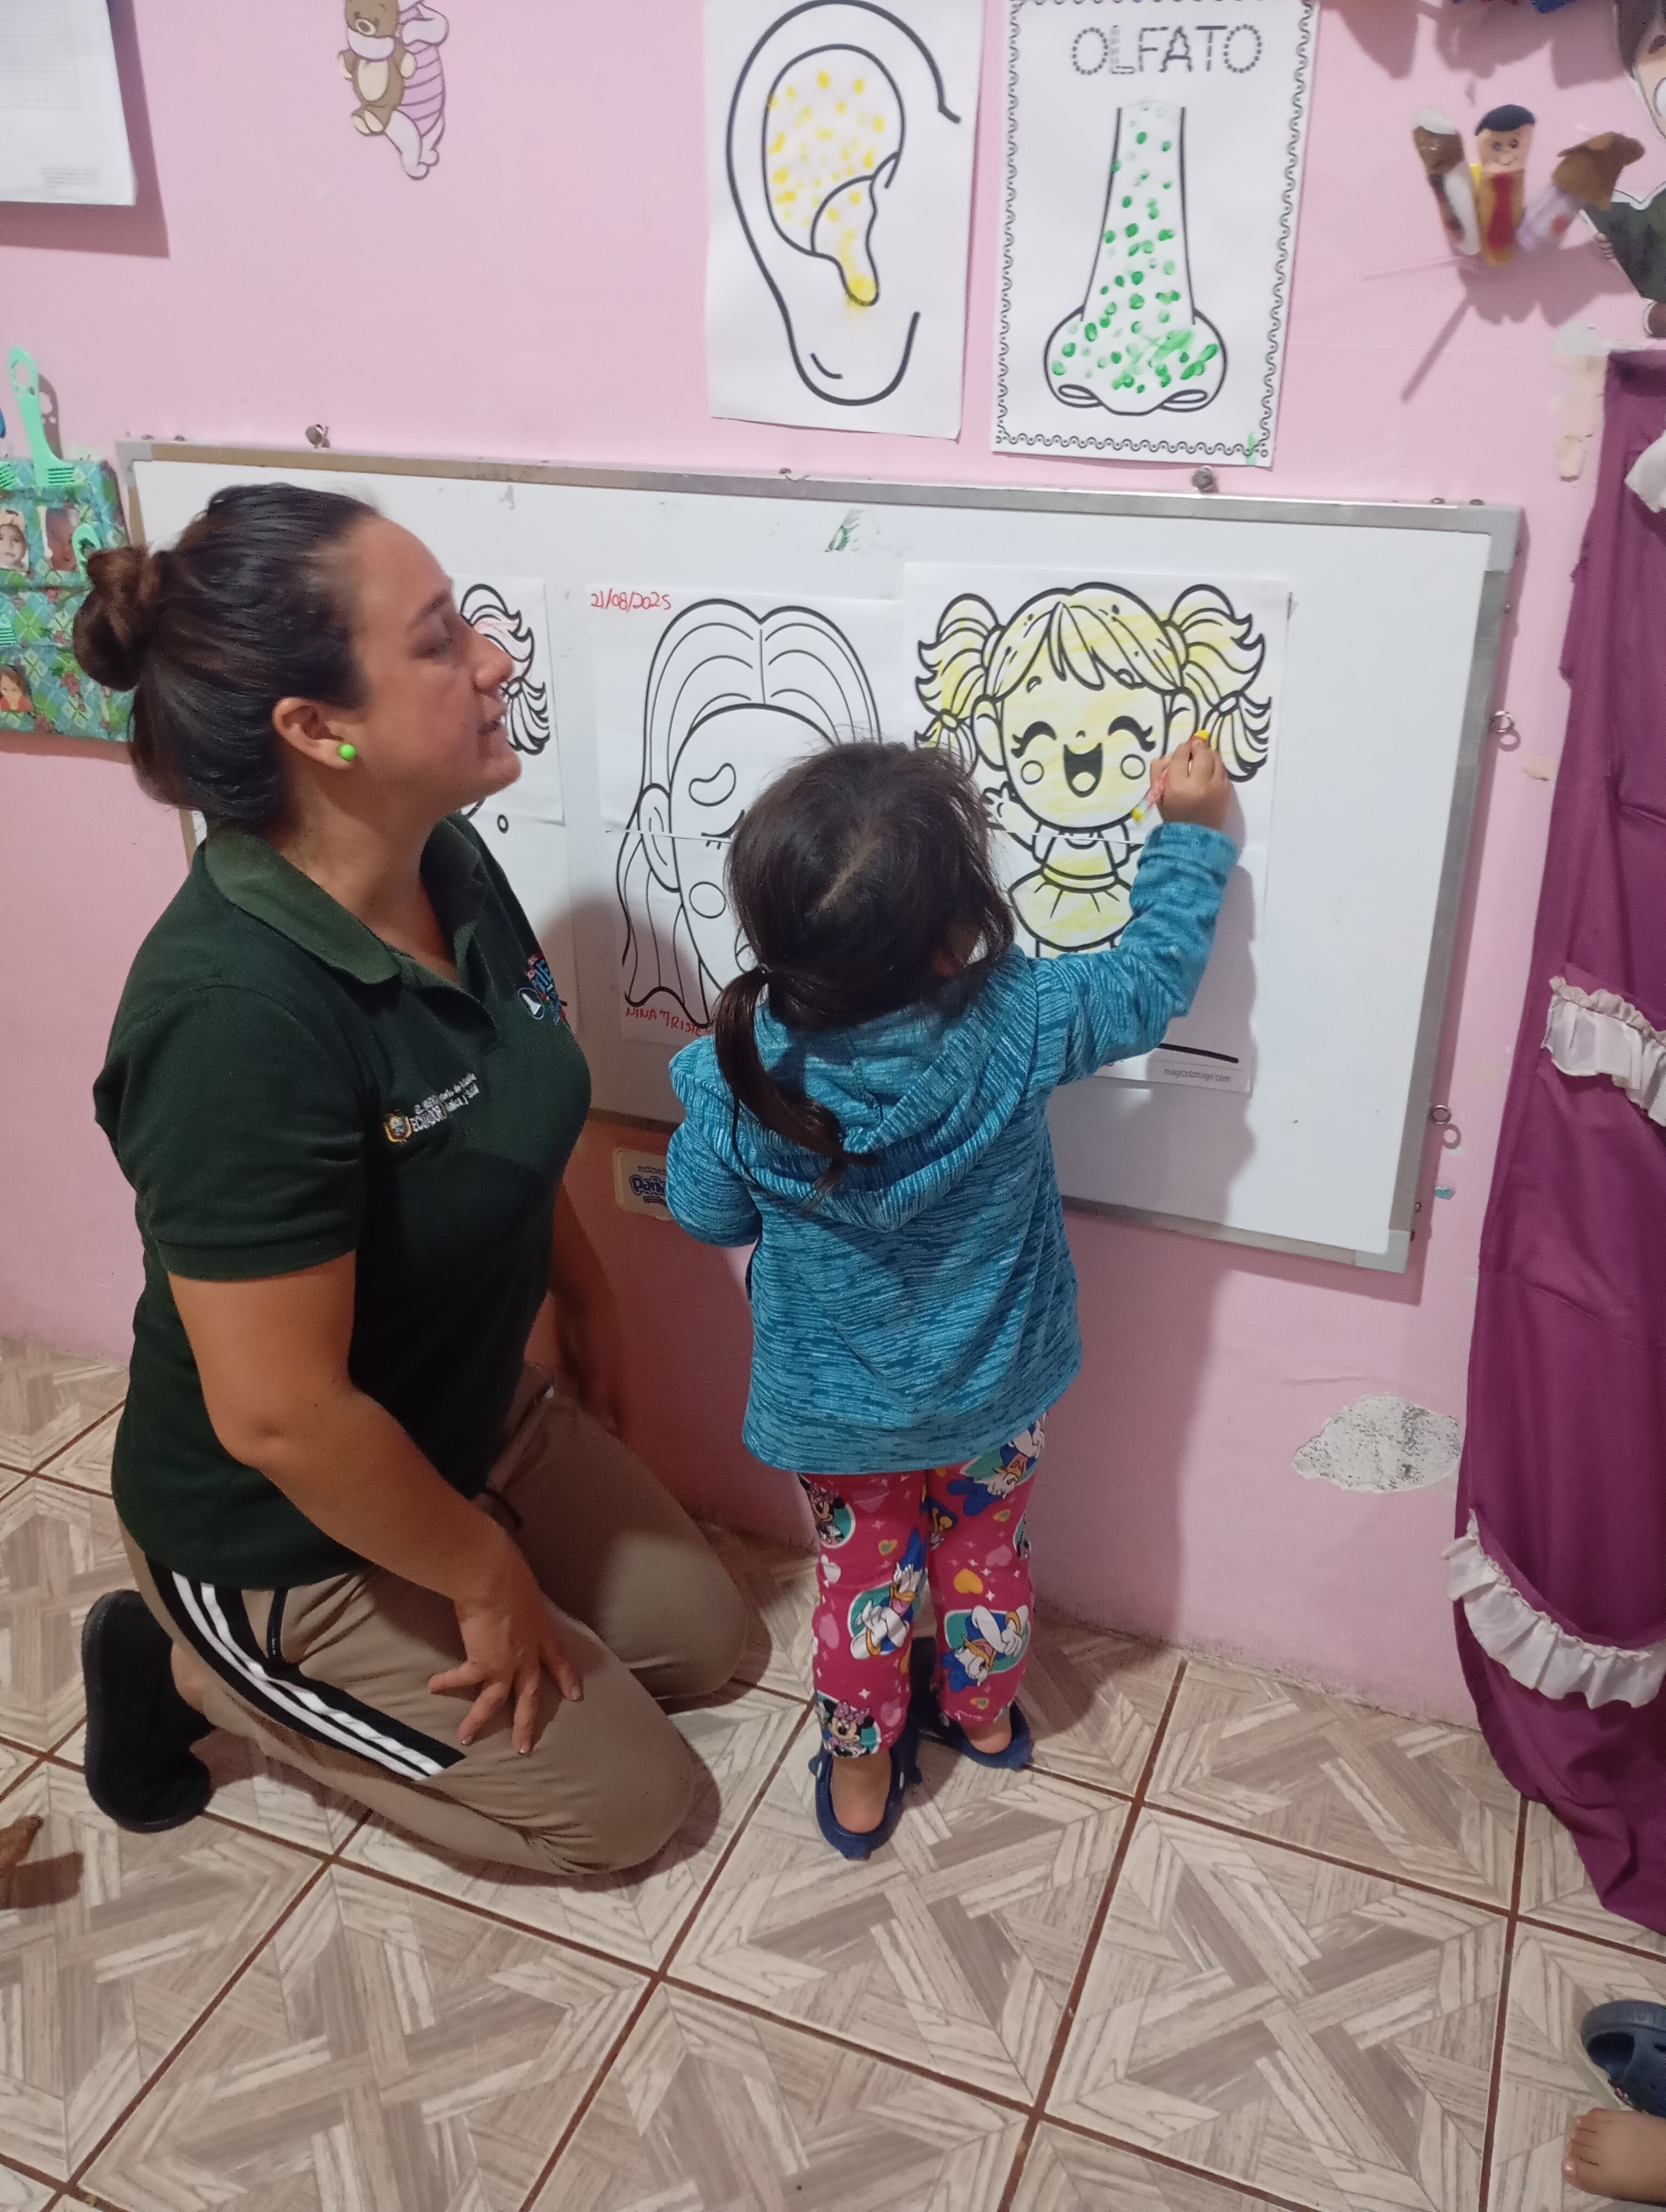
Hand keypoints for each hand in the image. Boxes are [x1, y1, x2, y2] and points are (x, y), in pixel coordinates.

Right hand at [430, 1523, 582, 1751]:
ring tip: (466, 1739)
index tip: (576, 1695)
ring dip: (480, 1720)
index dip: (566, 1676)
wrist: (492, 1577)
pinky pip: (463, 1680)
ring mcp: (506, 1663)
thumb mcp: (523, 1587)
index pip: (559, 1658)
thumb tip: (509, 1593)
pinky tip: (433, 1687)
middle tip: (525, 1747)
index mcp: (542, 1630)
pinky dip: (447, 1683)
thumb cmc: (508, 1570)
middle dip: (526, 1721)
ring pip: (495, 1701)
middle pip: (530, 1694)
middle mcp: (527, 1653)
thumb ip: (519, 1600)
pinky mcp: (482, 1664)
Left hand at [554, 1275, 630, 1436]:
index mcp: (618, 1378)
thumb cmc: (596, 1332)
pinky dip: (566, 1393)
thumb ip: (597, 1393)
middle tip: (593, 1452)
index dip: (626, 1432)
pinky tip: (554, 1403)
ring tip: (571, 1434)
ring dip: (582, 1412)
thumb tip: (602, 1424)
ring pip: (587, 1395)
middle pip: (607, 1407)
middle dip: (604, 1427)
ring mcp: (590, 1365)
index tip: (623, 1456)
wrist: (583, 1295)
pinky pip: (571, 1381)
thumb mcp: (598, 1366)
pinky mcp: (573, 1357)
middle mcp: (607, 1375)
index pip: (625, 1412)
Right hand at [1155, 738, 1230, 830]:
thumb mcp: (1158, 796)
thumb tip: (1168, 755)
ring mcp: (1216, 787)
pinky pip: (1223, 769)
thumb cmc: (1174, 815)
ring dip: (1209, 754)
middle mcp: (1199, 784)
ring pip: (1216, 758)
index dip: (1182, 749)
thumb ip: (1158, 772)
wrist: (1195, 836)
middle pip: (1202, 753)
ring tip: (1203, 757)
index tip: (1182, 751)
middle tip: (1195, 747)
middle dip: (1197, 747)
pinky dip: (1217, 766)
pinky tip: (1211, 769)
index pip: (1181, 756)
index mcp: (1178, 787)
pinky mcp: (1226, 790)